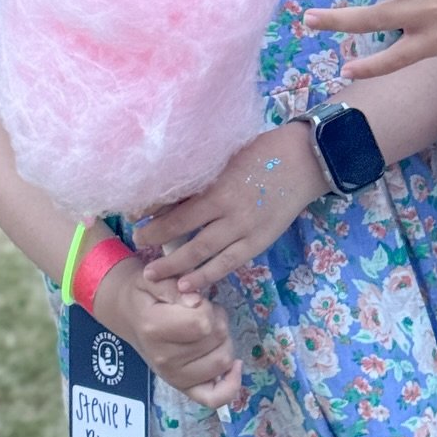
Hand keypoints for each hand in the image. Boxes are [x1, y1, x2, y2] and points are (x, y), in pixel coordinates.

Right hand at [94, 258, 240, 407]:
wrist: (127, 315)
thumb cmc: (143, 295)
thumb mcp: (153, 279)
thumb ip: (173, 287)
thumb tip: (196, 302)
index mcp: (154, 328)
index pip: (202, 323)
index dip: (207, 306)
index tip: (196, 299)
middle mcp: (164, 359)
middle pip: (216, 339)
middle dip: (217, 318)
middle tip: (203, 310)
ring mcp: (175, 378)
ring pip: (222, 361)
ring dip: (224, 340)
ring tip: (209, 328)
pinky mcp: (184, 388)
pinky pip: (215, 398)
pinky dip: (231, 384)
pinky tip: (234, 365)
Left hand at [137, 123, 327, 295]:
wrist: (302, 161)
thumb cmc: (260, 151)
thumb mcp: (225, 157)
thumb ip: (202, 177)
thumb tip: (171, 191)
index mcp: (218, 187)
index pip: (178, 210)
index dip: (155, 220)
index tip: (134, 223)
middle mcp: (229, 212)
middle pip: (187, 235)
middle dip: (160, 245)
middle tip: (139, 253)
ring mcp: (245, 231)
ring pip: (206, 256)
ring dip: (178, 268)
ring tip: (155, 277)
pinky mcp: (259, 242)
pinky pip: (229, 264)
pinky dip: (208, 276)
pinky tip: (190, 285)